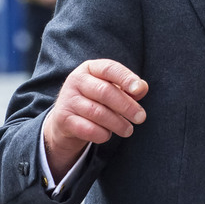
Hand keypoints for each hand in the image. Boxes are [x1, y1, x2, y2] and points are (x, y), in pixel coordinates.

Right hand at [43, 59, 147, 179]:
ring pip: (97, 112)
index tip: (138, 89)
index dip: (125, 78)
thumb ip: (130, 87)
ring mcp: (67, 99)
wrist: (67, 119)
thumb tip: (142, 88)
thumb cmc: (98, 100)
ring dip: (117, 123)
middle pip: (105, 92)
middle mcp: (76, 80)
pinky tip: (107, 134)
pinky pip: (87, 129)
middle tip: (141, 118)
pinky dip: (102, 134)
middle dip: (126, 106)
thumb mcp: (113, 89)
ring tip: (128, 130)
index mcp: (90, 68)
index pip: (109, 68)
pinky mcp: (63, 119)